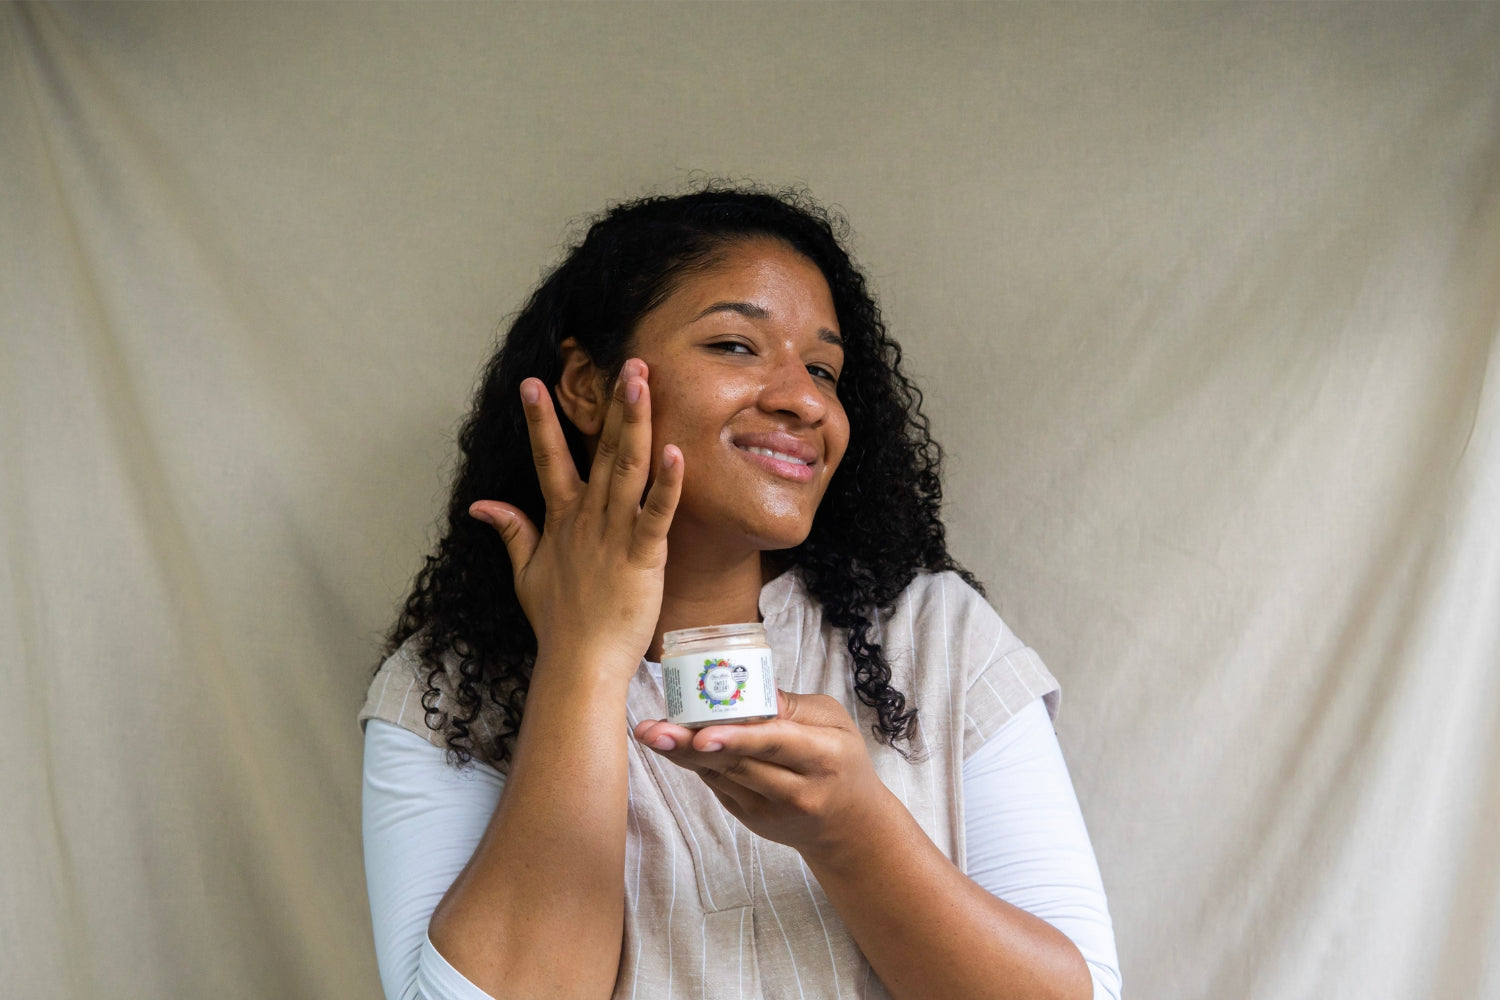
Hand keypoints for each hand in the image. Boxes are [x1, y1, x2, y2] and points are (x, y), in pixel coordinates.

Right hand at [470, 361, 683, 673]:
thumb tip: (482, 503)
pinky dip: (667, 484)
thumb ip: (510, 531)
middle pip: (600, 450)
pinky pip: (656, 514)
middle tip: (627, 362)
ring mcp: (614, 534)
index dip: (541, 420)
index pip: (549, 459)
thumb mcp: (526, 572)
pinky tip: (677, 452)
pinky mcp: (643, 556)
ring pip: (627, 468)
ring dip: (636, 423)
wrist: (579, 664)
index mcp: (562, 519)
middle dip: (613, 404)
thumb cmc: (559, 623)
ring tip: (644, 382)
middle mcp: (587, 518)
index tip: (533, 381)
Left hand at [633, 691, 894, 860]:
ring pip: (721, 776)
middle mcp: (797, 790)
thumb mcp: (834, 722)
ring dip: (682, 753)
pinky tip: (673, 744)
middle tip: (653, 730)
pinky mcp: (750, 818)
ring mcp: (770, 811)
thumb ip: (793, 707)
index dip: (736, 738)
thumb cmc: (841, 759)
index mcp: (823, 757)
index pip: (774, 744)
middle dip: (691, 745)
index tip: (701, 733)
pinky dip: (696, 762)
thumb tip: (750, 689)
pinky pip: (718, 784)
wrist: (849, 825)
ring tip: (651, 733)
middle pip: (737, 764)